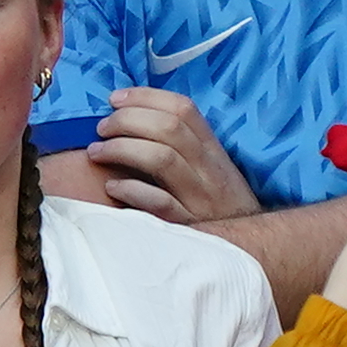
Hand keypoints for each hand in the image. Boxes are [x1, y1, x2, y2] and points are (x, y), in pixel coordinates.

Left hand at [84, 86, 259, 230]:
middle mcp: (209, 169)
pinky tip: (112, 187)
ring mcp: (200, 198)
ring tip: (97, 152)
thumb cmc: (219, 207)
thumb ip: (183, 146)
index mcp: (213, 150)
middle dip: (128, 121)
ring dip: (122, 149)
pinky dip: (132, 190)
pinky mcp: (189, 227)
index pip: (184, 108)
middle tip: (101, 128)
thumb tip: (134, 120)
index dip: (146, 97)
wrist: (249, 250)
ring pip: (163, 159)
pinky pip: (159, 203)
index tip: (115, 98)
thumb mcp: (211, 171)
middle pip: (169, 128)